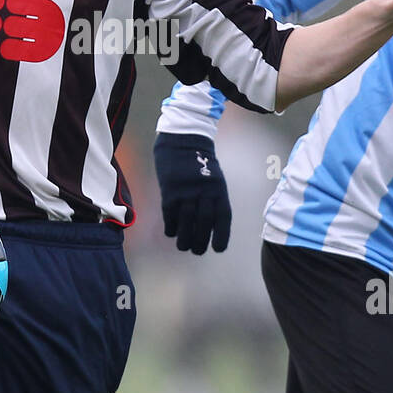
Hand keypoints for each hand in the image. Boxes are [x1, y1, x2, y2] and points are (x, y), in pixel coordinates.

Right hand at [153, 132, 231, 254]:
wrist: (182, 141)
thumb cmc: (200, 162)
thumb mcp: (215, 179)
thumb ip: (213, 199)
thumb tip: (209, 225)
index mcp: (218, 190)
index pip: (222, 219)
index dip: (222, 236)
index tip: (219, 249)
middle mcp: (204, 193)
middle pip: (203, 224)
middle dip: (201, 242)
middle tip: (197, 251)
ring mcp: (186, 193)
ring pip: (186, 223)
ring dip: (184, 239)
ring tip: (184, 246)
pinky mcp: (170, 192)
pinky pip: (170, 215)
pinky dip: (171, 227)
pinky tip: (171, 232)